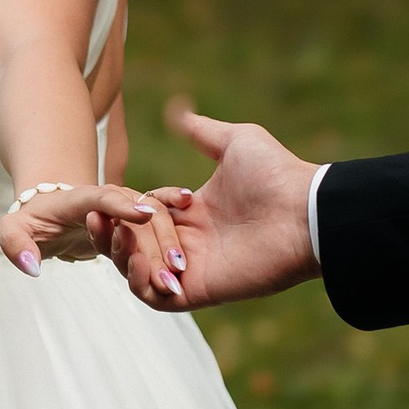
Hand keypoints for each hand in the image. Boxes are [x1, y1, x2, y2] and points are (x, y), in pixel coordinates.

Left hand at [0, 181, 180, 288]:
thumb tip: (31, 268)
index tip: (143, 216)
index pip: (100, 198)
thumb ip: (15, 245)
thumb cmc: (29, 221)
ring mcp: (124, 206)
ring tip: (179, 274)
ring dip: (168, 246)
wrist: (50, 211)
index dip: (120, 205)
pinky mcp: (135, 219)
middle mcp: (107, 198)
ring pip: (153, 221)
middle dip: (154, 241)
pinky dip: (175, 231)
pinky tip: (193, 231)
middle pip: (136, 214)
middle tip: (168, 272)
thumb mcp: (10, 231)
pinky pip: (161, 223)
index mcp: (76, 198)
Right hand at [108, 104, 321, 311]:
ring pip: (139, 273)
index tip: (138, 196)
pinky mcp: (200, 290)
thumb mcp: (235, 141)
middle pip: (132, 244)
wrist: (305, 210)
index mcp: (194, 212)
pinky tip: (140, 260)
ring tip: (123, 238)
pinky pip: (157, 299)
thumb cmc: (276, 174)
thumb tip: (176, 109)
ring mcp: (194, 269)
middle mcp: (190, 242)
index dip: (129, 206)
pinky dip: (141, 283)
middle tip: (104, 219)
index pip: (142, 214)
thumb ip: (202, 130)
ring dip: (121, 258)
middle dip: (111, 234)